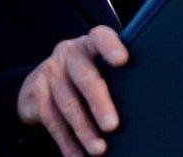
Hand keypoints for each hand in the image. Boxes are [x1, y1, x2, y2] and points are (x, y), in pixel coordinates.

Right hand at [17, 26, 128, 155]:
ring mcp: (50, 73)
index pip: (100, 37)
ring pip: (68, 104)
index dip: (110, 47)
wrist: (39, 82)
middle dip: (99, 103)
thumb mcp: (97, 67)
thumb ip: (116, 76)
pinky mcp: (36, 94)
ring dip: (84, 130)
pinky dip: (68, 142)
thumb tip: (147, 105)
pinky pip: (53, 122)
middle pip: (85, 77)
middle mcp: (68, 54)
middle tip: (113, 126)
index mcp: (89, 44)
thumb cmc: (84, 76)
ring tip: (100, 150)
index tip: (123, 61)